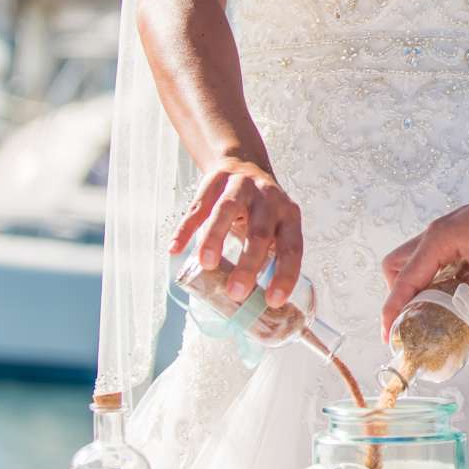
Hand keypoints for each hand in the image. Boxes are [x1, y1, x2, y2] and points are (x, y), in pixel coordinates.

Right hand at [169, 158, 303, 305]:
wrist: (245, 163)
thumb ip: (268, 259)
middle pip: (260, 232)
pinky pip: (198, 206)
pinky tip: (176, 248)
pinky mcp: (215, 181)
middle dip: (248, 264)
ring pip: (227, 210)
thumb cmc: (261, 211)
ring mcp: (241, 187)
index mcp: (289, 216)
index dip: (285, 275)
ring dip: (216, 238)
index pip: (293, 248)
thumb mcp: (276, 228)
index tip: (273, 301)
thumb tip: (256, 304)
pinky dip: (186, 228)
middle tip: (236, 292)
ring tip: (206, 264)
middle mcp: (269, 200)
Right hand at [381, 172, 468, 346]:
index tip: (390, 336)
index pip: (404, 278)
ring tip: (437, 316)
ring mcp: (448, 239)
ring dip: (421, 291)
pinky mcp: (461, 244)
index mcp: (440, 239)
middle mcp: (437, 237)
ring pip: (417, 266)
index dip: (393, 309)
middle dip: (401, 296)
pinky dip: (440, 286)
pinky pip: (438, 267)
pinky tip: (459, 303)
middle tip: (416, 321)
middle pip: (399, 268)